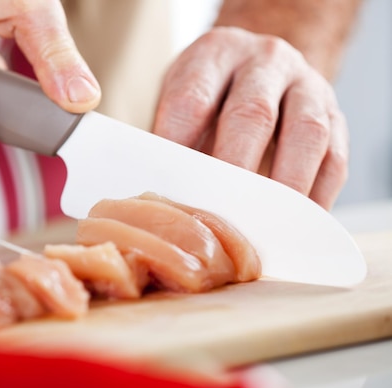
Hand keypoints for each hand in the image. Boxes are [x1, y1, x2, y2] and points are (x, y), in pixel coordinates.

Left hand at [153, 27, 347, 209]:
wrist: (259, 64)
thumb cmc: (211, 91)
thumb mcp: (182, 92)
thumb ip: (173, 135)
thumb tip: (164, 192)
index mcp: (215, 54)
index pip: (193, 99)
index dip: (180, 145)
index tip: (172, 186)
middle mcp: (265, 62)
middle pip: (252, 114)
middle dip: (236, 167)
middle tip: (221, 209)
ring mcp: (307, 86)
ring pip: (306, 133)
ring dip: (286, 183)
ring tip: (268, 221)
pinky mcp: (335, 117)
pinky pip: (335, 158)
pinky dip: (319, 194)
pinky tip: (300, 220)